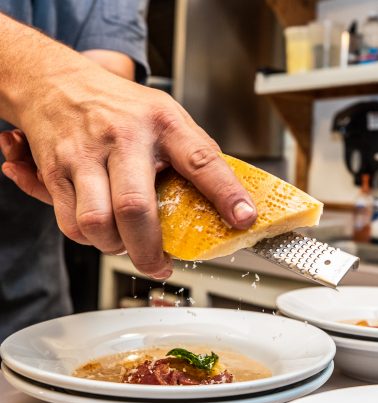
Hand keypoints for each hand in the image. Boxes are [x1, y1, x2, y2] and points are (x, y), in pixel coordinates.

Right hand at [1, 65, 256, 279]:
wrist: (55, 83)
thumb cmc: (119, 107)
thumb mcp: (165, 116)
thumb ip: (193, 154)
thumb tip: (226, 198)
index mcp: (162, 123)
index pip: (200, 160)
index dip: (226, 194)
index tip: (244, 219)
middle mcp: (123, 137)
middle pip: (135, 207)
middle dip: (148, 252)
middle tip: (159, 265)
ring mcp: (85, 154)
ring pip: (96, 223)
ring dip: (114, 247)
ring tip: (126, 244)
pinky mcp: (56, 171)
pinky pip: (70, 223)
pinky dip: (88, 239)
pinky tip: (100, 229)